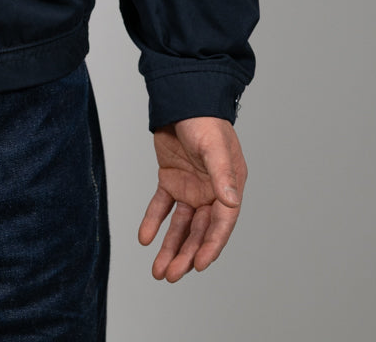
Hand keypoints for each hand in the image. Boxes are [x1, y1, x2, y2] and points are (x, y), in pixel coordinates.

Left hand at [138, 116, 246, 282]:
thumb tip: (231, 201)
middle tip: (171, 275)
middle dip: (186, 254)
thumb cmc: (205, 121)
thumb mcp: (214, 148)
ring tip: (158, 270)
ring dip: (170, 246)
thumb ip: (222, 175)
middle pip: (199, 231)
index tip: (198, 265)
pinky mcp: (171, 179)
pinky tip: (144, 238)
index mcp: (230, 187)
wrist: (181, 99)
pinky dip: (153, 221)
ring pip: (181, 225)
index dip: (211, 245)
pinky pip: (161, 205)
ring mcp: (191, 188)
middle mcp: (212, 192)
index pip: (221, 224)